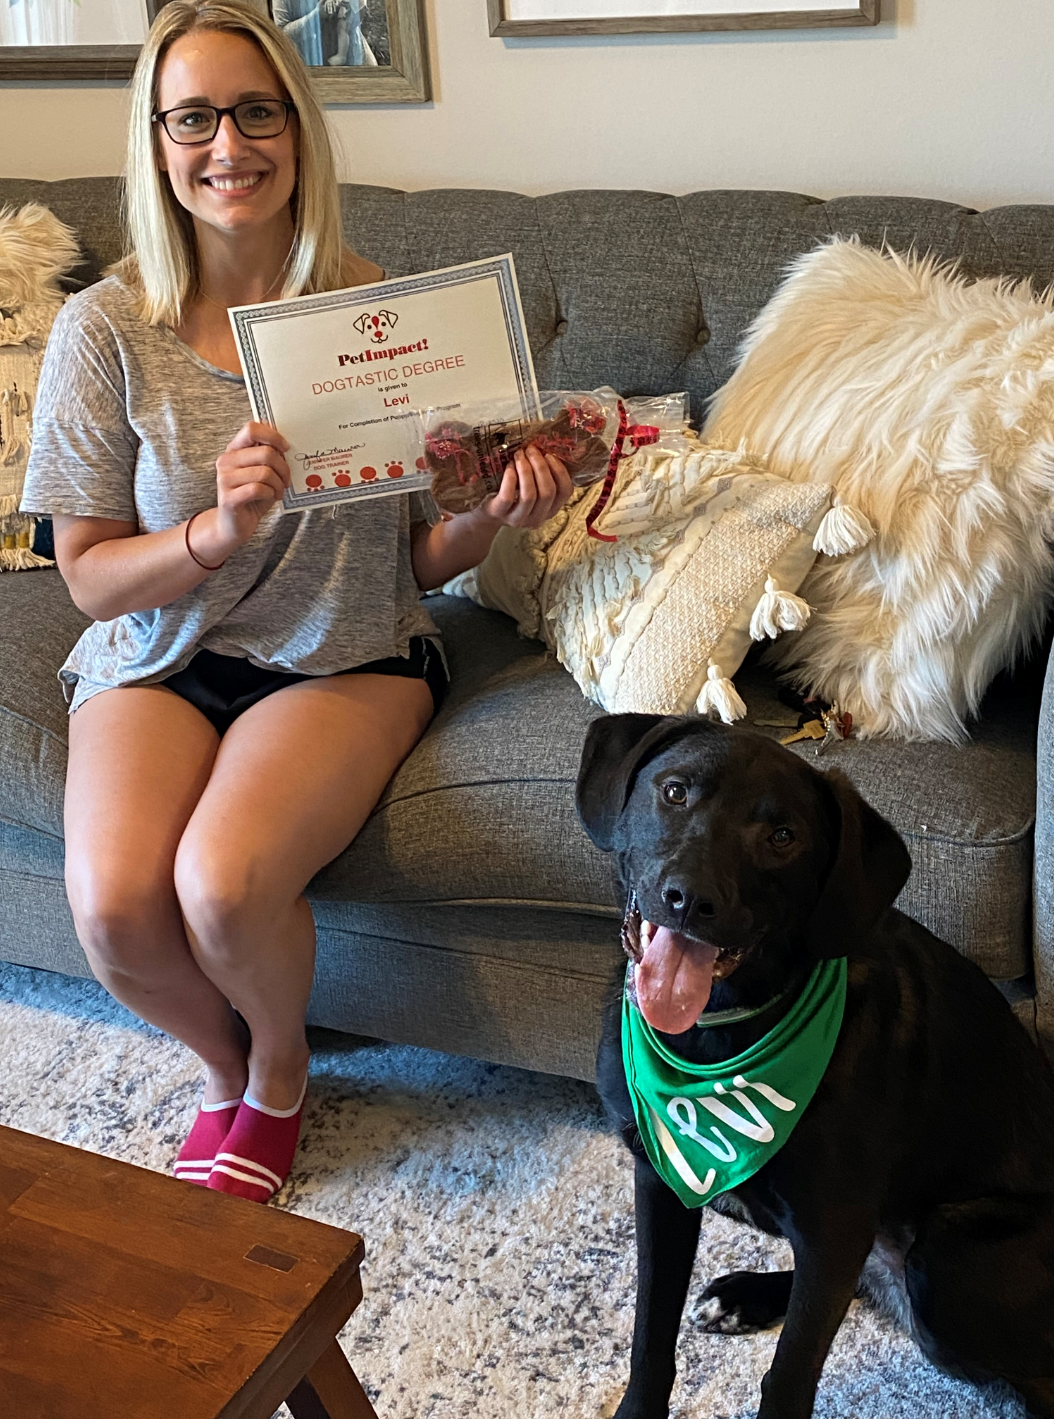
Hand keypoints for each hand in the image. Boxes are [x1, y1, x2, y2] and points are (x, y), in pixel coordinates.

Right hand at [210, 421, 290, 553]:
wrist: (234, 525)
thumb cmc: (252, 496)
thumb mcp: (262, 472)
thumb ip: (269, 456)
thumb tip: (285, 446)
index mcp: (234, 450)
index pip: (252, 429)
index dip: (273, 436)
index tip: (285, 448)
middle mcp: (226, 461)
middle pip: (265, 452)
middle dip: (284, 468)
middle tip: (286, 480)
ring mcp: (225, 479)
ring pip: (265, 472)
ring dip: (278, 484)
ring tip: (278, 491)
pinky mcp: (229, 498)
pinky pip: (258, 489)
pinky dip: (270, 494)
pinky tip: (270, 498)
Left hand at [474, 444, 573, 529]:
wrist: (488, 512)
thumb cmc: (514, 493)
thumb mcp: (533, 486)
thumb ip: (543, 474)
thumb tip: (549, 446)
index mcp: (551, 509)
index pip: (565, 491)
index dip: (560, 471)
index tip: (549, 454)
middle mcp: (538, 518)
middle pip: (548, 492)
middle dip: (540, 466)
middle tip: (531, 449)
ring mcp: (518, 519)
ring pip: (529, 495)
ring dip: (526, 470)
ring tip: (519, 454)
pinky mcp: (500, 514)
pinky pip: (508, 497)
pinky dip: (510, 478)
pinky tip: (509, 466)